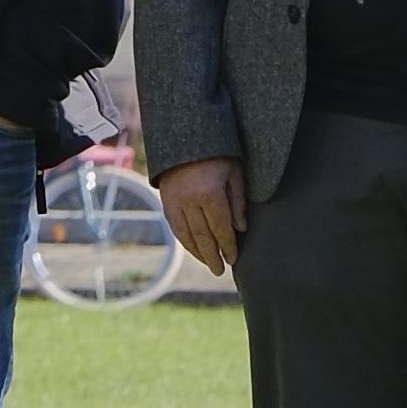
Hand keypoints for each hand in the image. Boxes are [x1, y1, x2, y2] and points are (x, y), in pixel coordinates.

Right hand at [160, 156, 246, 273]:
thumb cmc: (217, 154)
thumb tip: (241, 229)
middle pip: (202, 236)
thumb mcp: (234, 173)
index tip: (234, 259)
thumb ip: (237, 202)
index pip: (221, 229)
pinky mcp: (165, 200)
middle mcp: (189, 201)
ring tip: (209, 263)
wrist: (183, 137)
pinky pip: (175, 226)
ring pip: (186, 235)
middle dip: (213, 256)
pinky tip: (193, 248)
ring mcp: (174, 202)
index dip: (228, 246)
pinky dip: (184, 240)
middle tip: (221, 271)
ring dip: (198, 252)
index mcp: (209, 194)